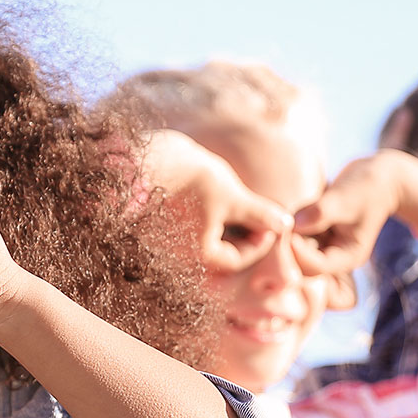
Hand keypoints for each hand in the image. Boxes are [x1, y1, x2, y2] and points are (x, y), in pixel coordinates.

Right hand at [141, 130, 291, 272]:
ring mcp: (158, 245)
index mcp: (198, 257)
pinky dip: (195, 219)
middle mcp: (175, 260)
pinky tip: (202, 195)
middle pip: (216, 254)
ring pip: (197, 242)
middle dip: (237, 234)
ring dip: (217, 226)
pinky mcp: (147, 229)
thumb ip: (259, 213)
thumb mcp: (230, 194)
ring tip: (229, 200)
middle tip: (255, 212)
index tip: (271, 221)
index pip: (236, 260)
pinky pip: (178, 231)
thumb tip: (286, 225)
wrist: (131, 156)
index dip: (259, 241)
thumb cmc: (184, 176)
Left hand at [292, 149, 417, 275]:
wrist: (377, 178)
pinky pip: (294, 237)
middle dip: (287, 247)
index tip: (286, 227)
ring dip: (285, 236)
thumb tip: (293, 224)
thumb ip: (321, 211)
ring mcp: (324, 247)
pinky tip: (286, 211)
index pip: (316, 266)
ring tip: (281, 215)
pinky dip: (288, 226)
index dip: (297, 251)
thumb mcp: (346, 197)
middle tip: (275, 223)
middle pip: (301, 266)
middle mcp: (334, 257)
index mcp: (348, 257)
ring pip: (293, 252)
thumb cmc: (367, 186)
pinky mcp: (314, 235)